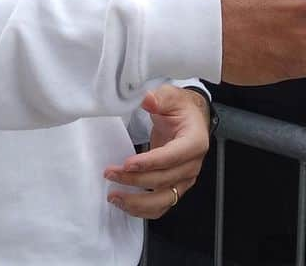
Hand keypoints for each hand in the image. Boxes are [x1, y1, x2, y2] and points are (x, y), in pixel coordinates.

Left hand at [104, 85, 209, 218]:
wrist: (190, 119)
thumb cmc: (180, 108)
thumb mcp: (171, 96)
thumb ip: (160, 98)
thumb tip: (147, 100)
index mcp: (195, 142)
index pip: (173, 157)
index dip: (150, 162)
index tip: (127, 164)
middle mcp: (192, 164)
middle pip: (164, 180)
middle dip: (135, 179)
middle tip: (110, 172)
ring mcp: (185, 179)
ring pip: (162, 200)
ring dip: (136, 201)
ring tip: (113, 195)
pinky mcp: (176, 188)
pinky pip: (160, 206)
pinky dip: (141, 209)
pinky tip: (123, 203)